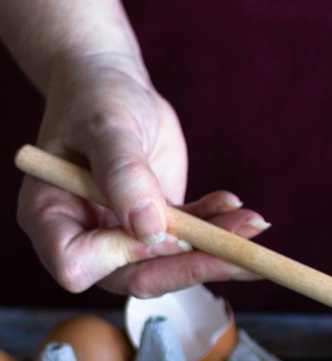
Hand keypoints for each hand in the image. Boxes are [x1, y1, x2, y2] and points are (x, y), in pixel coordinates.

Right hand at [17, 52, 269, 296]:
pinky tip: (236, 208)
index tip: (162, 229)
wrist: (112, 85)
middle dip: (192, 265)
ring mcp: (120, 237)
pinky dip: (217, 229)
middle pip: (136, 275)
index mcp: (49, 217)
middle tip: (240, 252)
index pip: (77, 265)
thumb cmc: (95, 98)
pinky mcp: (153, 228)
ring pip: (171, 264)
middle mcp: (83, 237)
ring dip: (216, 250)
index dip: (122, 255)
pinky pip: (188, 241)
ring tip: (253, 224)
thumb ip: (124, 175)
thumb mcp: (108, 128)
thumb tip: (150, 228)